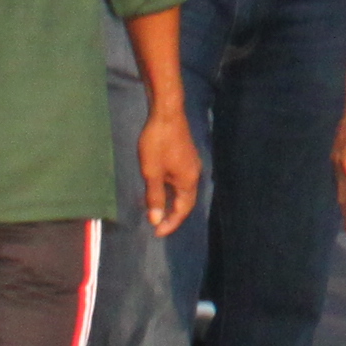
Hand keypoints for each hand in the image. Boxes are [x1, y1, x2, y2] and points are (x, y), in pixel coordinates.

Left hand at [135, 98, 202, 235]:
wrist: (166, 112)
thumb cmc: (158, 142)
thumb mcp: (151, 172)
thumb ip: (154, 197)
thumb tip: (155, 219)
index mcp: (189, 180)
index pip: (183, 210)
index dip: (170, 223)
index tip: (156, 232)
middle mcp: (194, 174)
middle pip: (185, 201)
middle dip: (171, 214)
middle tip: (156, 224)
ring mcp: (191, 163)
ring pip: (181, 189)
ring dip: (169, 200)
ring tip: (152, 207)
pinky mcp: (185, 155)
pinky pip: (179, 179)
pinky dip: (169, 188)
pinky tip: (156, 186)